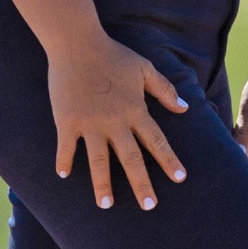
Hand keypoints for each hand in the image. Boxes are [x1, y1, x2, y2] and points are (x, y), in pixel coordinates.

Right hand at [51, 34, 189, 210]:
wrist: (77, 42)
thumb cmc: (112, 54)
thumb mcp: (144, 67)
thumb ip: (164, 89)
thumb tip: (184, 108)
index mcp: (135, 109)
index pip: (157, 141)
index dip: (169, 160)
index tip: (180, 178)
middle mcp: (114, 121)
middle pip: (131, 159)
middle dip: (142, 184)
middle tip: (149, 206)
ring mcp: (90, 123)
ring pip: (99, 161)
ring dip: (103, 184)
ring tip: (106, 205)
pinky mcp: (67, 121)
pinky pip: (67, 147)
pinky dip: (64, 161)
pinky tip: (63, 175)